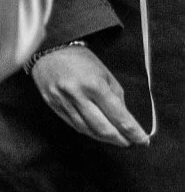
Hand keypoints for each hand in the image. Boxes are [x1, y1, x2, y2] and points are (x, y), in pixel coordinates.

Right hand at [32, 43, 149, 145]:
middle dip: (119, 139)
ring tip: (114, 138)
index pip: (119, 116)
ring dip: (104, 138)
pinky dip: (88, 131)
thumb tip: (123, 119)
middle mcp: (78, 95)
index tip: (142, 140)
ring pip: (87, 130)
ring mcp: (63, 101)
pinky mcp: (53, 105)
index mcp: (94, 85)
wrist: (49, 49)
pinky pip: (73, 124)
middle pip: (103, 128)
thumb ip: (116, 97)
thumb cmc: (80, 59)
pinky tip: (95, 132)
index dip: (133, 132)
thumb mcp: (105, 74)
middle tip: (128, 142)